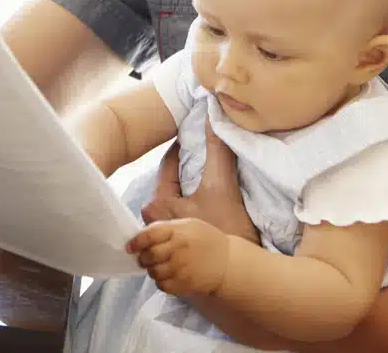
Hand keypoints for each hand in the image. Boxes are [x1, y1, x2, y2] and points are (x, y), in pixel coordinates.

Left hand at [128, 217, 229, 296]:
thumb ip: (165, 229)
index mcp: (178, 231)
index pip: (149, 236)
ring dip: (151, 270)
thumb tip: (141, 236)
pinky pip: (162, 286)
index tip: (130, 247)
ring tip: (158, 266)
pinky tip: (167, 276)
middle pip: (149, 256)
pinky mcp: (184, 284)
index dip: (136, 242)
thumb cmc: (205, 240)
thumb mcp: (188, 225)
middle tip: (144, 258)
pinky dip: (160, 282)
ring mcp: (181, 268)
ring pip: (154, 272)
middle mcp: (178, 249)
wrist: (228, 262)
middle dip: (142, 258)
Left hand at [142, 119, 258, 245]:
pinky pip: (173, 230)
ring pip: (170, 209)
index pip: (167, 168)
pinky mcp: (168, 257)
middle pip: (167, 188)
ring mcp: (158, 244)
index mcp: (157, 206)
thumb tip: (213, 114)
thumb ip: (217, 149)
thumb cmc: (227, 231)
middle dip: (180, 174)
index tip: (188, 138)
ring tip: (197, 184)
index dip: (179, 151)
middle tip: (193, 157)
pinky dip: (183, 220)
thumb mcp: (222, 186)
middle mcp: (151, 225)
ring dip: (182, 198)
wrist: (236, 273)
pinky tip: (197, 213)